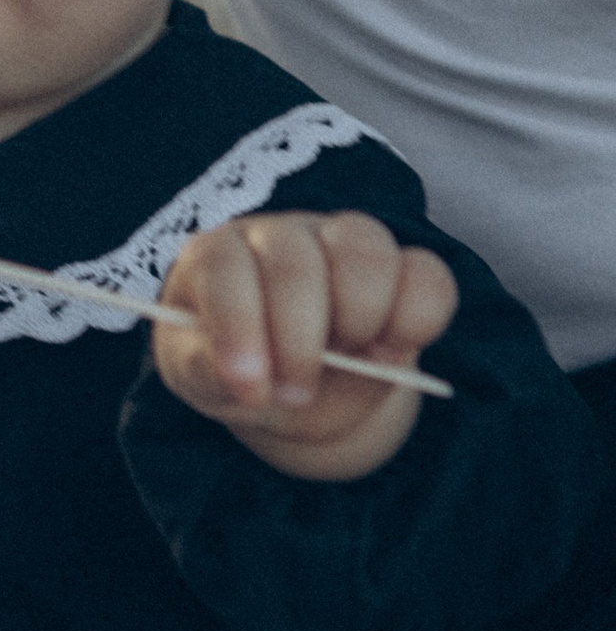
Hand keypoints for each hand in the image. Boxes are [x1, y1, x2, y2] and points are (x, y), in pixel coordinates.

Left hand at [152, 209, 453, 479]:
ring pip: (364, 250)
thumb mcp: (203, 380)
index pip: (223, 266)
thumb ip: (204, 370)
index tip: (250, 388)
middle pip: (295, 260)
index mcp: (217, 256)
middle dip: (298, 340)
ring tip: (349, 361)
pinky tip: (390, 352)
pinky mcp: (402, 269)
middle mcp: (280, 236)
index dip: (237, 326)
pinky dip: (418, 319)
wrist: (296, 391)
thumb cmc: (239, 373)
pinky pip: (428, 274)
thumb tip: (234, 372)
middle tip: (296, 393)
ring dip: (360, 318)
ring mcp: (343, 244)